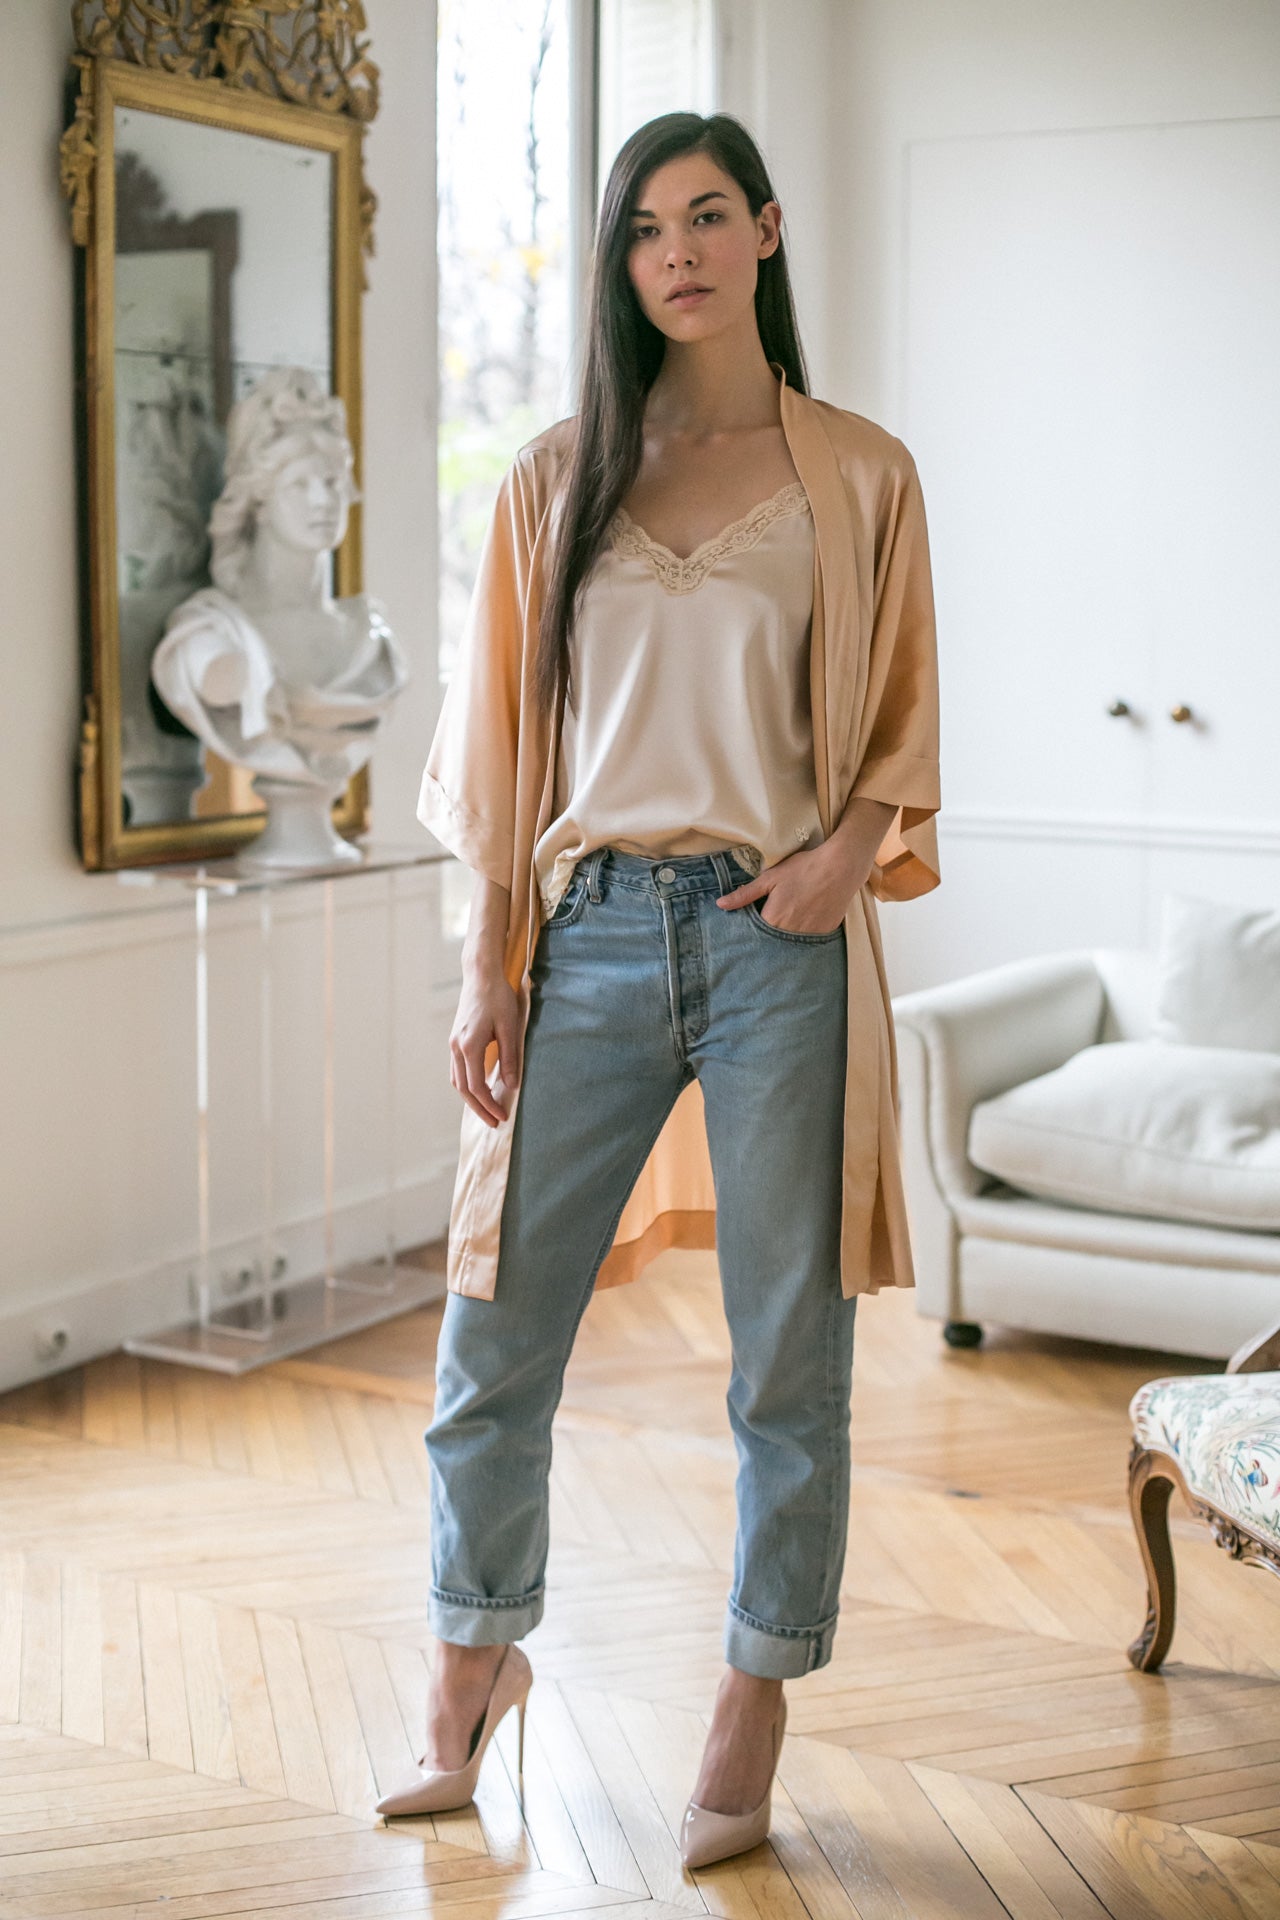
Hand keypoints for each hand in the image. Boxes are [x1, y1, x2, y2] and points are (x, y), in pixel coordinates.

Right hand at [449, 964, 524, 1126]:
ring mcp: (453, 1044)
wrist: (480, 975)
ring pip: (457, 1081)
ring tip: (486, 1110)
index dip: (489, 1105)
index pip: (477, 1086)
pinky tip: (478, 1089)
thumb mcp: (509, 1027)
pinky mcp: (455, 1040)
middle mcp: (457, 1048)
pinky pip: (456, 1070)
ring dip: (470, 1099)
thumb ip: (509, 1057)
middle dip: (479, 1109)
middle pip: (464, 1089)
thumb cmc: (498, 998)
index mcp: (469, 1046)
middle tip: (494, 1123)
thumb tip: (512, 1085)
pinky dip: (466, 1085)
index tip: (502, 1116)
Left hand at [714, 842, 871, 933]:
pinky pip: (810, 939)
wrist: (840, 867)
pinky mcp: (825, 933)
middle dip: (770, 935)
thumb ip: (744, 894)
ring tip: (791, 918)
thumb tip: (720, 905)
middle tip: (776, 918)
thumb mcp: (770, 878)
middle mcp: (790, 933)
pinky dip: (806, 933)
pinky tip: (808, 918)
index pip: (755, 935)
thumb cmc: (803, 869)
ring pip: (792, 943)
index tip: (755, 922)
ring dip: (788, 936)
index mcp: (773, 920)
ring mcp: (809, 935)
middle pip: (774, 941)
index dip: (753, 930)